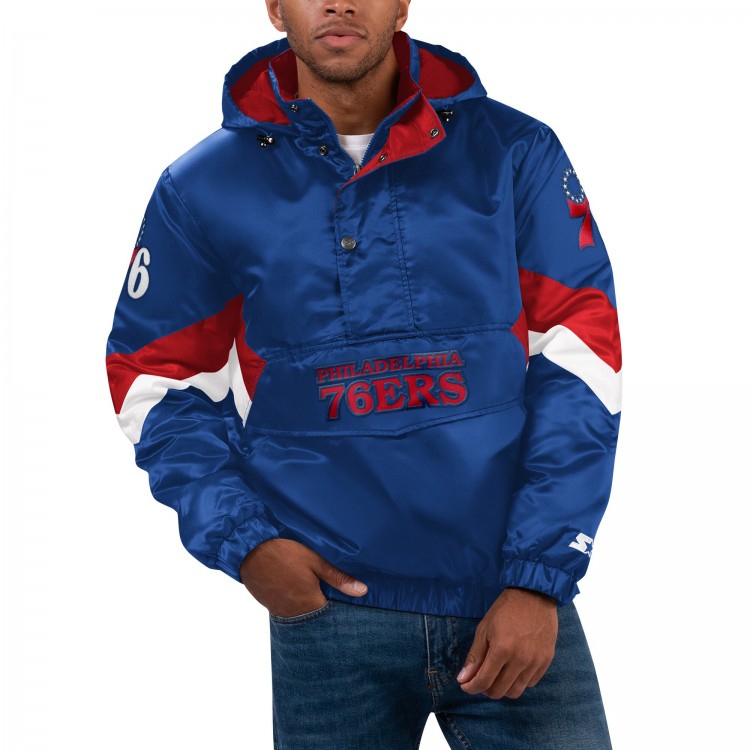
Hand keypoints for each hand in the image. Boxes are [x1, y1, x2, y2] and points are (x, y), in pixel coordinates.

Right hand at [239, 538, 367, 617]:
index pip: (331, 614)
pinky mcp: (269, 605)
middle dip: (322, 605)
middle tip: (327, 590)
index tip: (344, 599)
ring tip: (312, 587)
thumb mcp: (314, 561)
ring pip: (300, 612)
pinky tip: (296, 586)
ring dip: (306, 602)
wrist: (249, 550)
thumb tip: (362, 591)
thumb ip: (338, 578)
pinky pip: (286, 608)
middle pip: (315, 615)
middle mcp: (294, 614)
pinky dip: (293, 600)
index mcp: (309, 604)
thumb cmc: (284, 553)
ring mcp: (279, 611)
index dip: (338, 606)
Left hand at [456, 587, 557, 699]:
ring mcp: (535, 662)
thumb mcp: (484, 629)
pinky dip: (518, 681)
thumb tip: (463, 679)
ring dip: (502, 688)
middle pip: (499, 691)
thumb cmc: (505, 609)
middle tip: (480, 678)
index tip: (465, 685)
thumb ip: (475, 656)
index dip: (471, 687)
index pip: (484, 681)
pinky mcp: (546, 661)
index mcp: (502, 649)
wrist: (534, 595)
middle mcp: (520, 660)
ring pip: (516, 692)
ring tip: (497, 675)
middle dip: (485, 689)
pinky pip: (530, 683)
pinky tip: (513, 669)